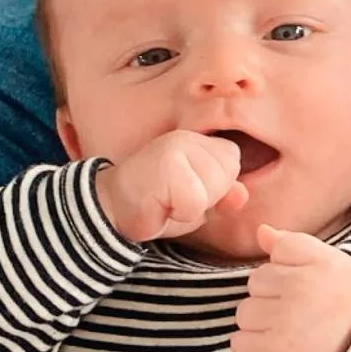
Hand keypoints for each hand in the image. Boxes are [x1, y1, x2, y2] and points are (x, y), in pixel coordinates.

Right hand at [96, 129, 247, 243]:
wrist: (108, 209)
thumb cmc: (153, 204)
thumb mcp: (196, 201)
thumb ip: (222, 194)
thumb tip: (242, 194)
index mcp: (195, 140)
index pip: (232, 161)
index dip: (216, 185)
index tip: (187, 191)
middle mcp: (186, 138)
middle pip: (228, 172)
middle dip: (208, 196)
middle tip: (174, 198)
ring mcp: (175, 148)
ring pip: (214, 186)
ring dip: (194, 206)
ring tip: (167, 201)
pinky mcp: (165, 166)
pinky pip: (195, 202)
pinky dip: (181, 213)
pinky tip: (160, 206)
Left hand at [231, 224, 350, 351]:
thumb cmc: (338, 301)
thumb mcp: (328, 263)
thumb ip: (294, 244)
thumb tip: (261, 231)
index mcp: (322, 264)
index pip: (278, 250)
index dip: (287, 266)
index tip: (305, 282)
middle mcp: (303, 290)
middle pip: (256, 281)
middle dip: (270, 294)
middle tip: (296, 309)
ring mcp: (287, 322)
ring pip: (245, 312)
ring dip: (260, 322)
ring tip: (287, 329)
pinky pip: (239, 342)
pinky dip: (252, 347)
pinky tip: (275, 346)